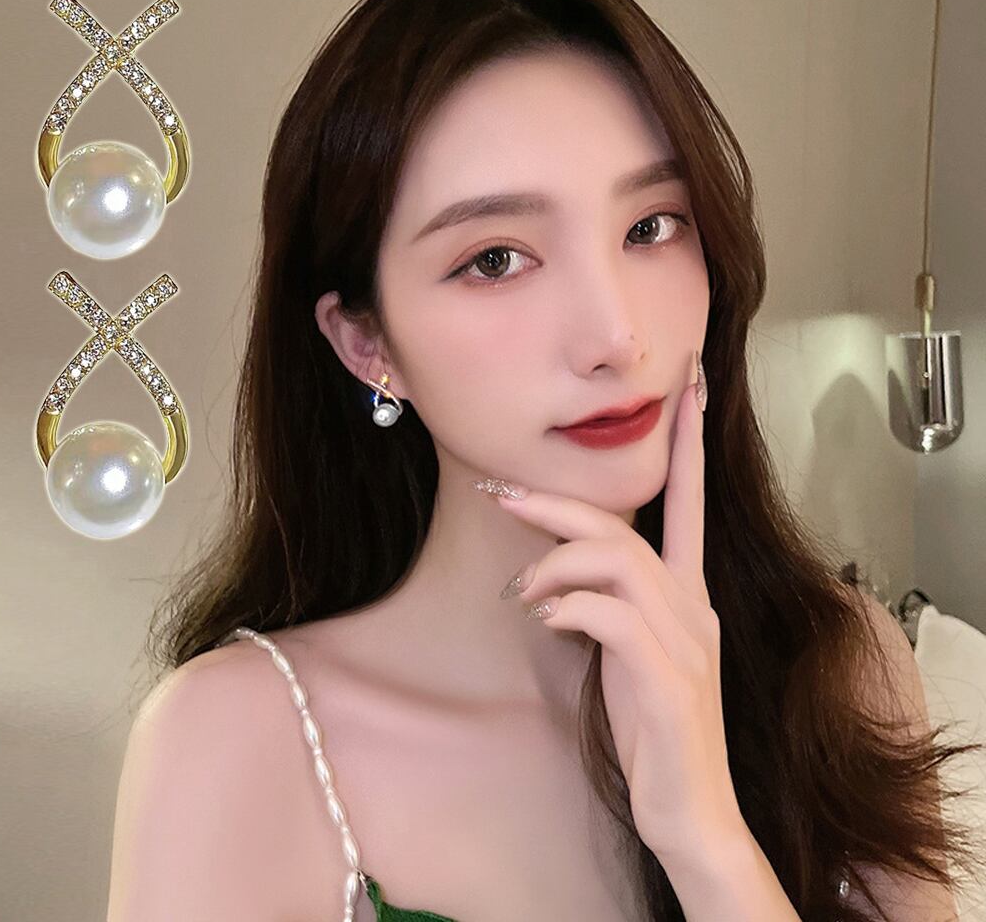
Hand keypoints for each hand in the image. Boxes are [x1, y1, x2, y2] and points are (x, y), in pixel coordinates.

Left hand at [484, 376, 745, 866]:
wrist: (692, 811)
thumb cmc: (654, 727)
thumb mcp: (633, 655)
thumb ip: (609, 605)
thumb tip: (552, 576)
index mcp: (690, 594)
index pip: (694, 500)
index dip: (690, 441)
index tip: (689, 384)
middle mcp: (695, 605)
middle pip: (623, 525)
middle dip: (557, 503)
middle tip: (499, 491)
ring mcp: (685, 640)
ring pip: (614, 559)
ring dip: (552, 565)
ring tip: (521, 592)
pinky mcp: (666, 676)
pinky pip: (607, 614)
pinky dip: (566, 607)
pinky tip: (546, 623)